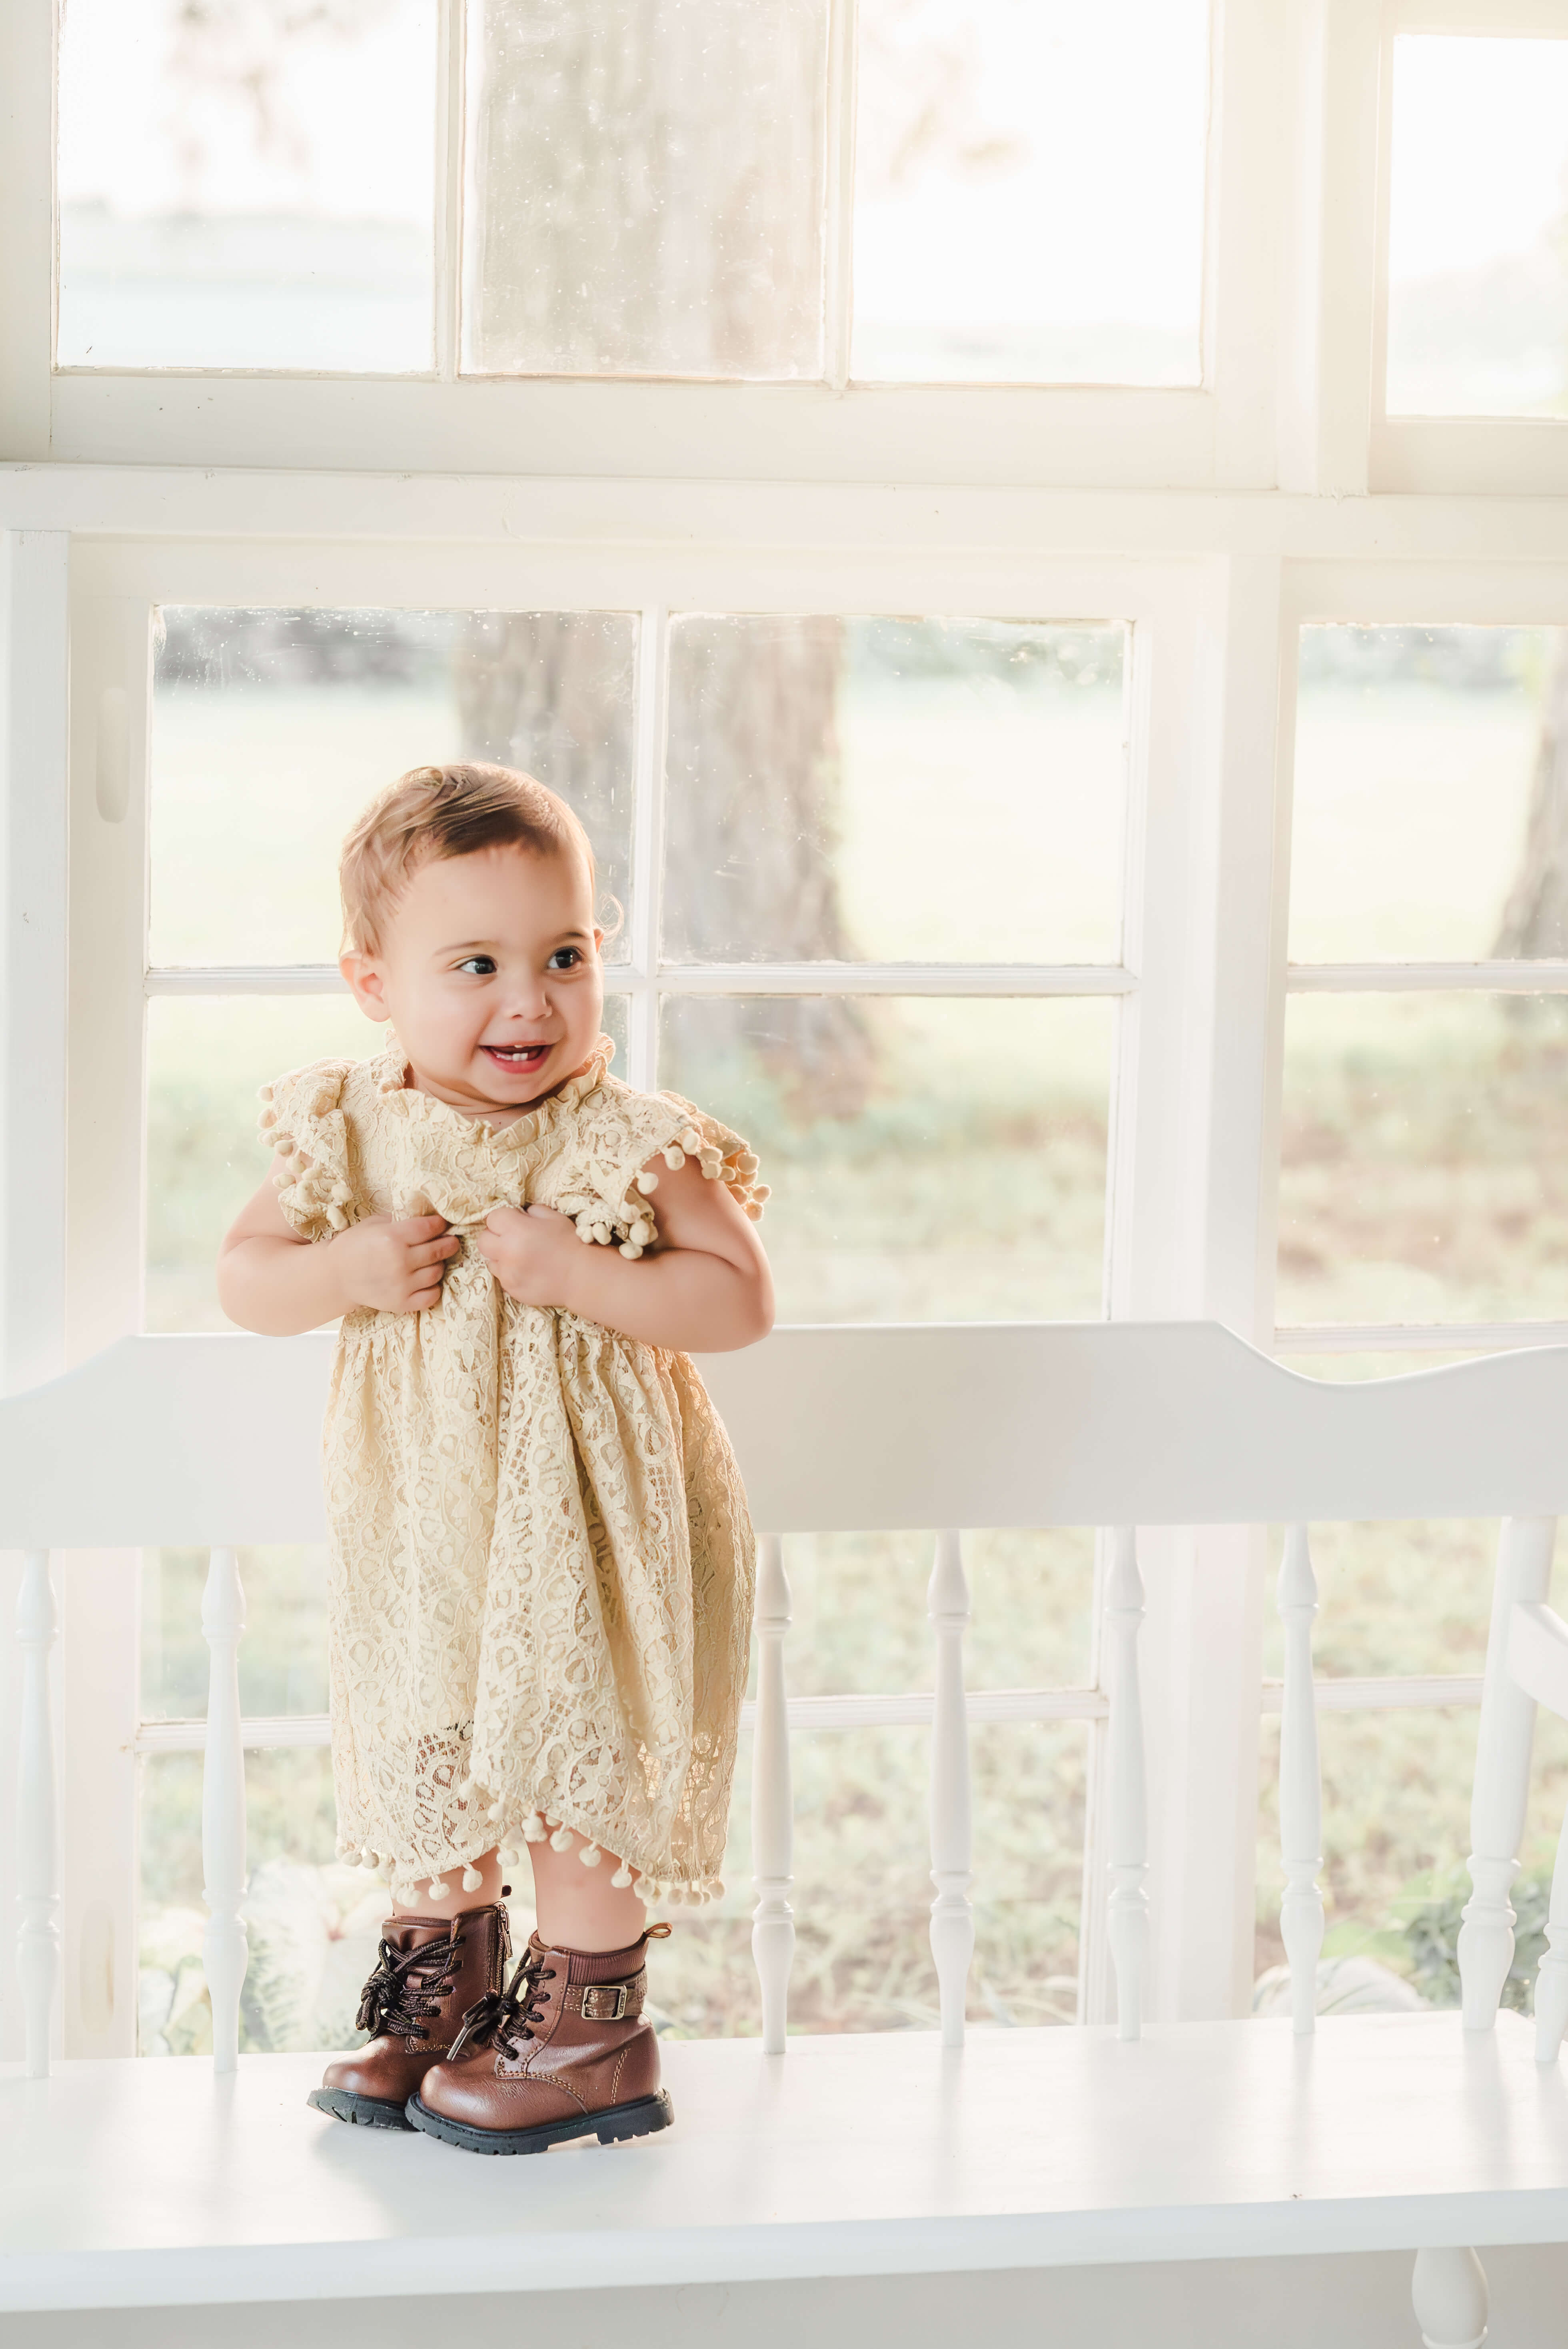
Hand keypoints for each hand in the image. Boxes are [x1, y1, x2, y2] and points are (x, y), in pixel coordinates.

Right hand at [330, 1212, 458, 1313]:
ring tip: (435, 1260)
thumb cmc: (355, 1246)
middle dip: (448, 1243)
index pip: (430, 1228)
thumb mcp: (374, 1224)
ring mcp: (401, 1284)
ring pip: (437, 1272)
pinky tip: (428, 1281)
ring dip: (439, 1264)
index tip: (442, 1224)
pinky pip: (431, 1295)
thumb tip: (427, 1217)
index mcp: (392, 1237)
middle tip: (450, 1241)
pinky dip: (434, 1288)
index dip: (440, 1224)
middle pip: (438, 1250)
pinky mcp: (401, 1303)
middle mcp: (399, 1261)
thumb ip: (400, 1221)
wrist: (336, 1276)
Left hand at [475, 1203, 581, 1307]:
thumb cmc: (570, 1243)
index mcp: (517, 1230)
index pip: (492, 1218)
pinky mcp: (511, 1289)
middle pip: (483, 1240)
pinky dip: (509, 1272)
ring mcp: (508, 1274)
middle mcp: (507, 1252)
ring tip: (520, 1257)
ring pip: (490, 1260)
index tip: (515, 1222)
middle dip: (494, 1236)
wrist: (582, 1276)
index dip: (504, 1218)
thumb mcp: (553, 1217)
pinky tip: (527, 1271)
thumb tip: (519, 1214)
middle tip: (511, 1238)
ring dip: (500, 1256)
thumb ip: (532, 1212)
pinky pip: (501, 1277)